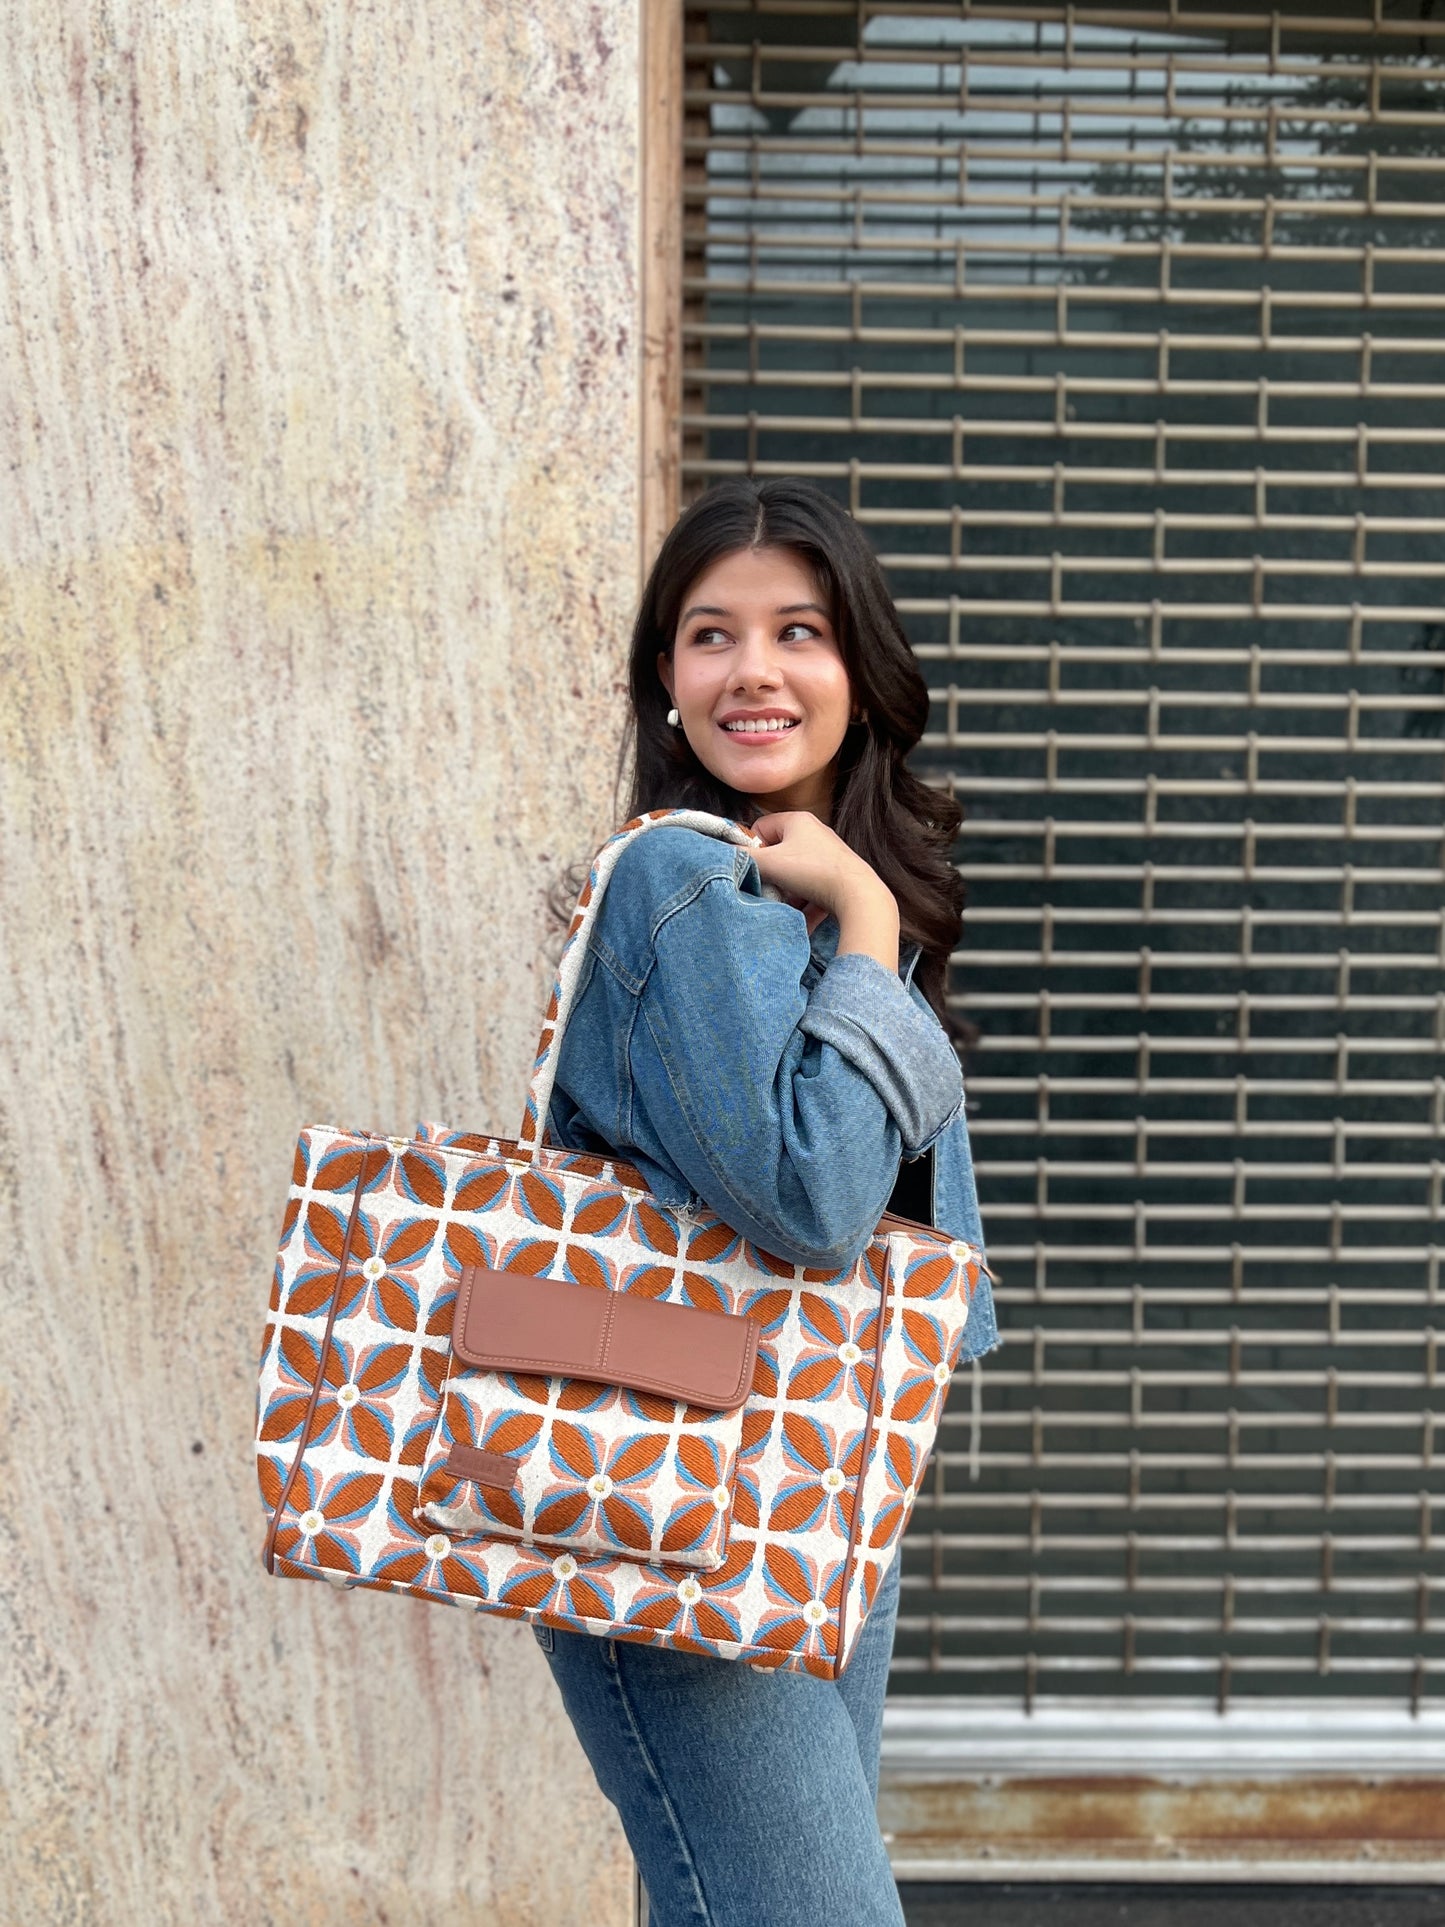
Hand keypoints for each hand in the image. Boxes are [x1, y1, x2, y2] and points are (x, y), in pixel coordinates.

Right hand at [748, 812, 896, 943]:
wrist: (858, 896)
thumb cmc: (812, 872)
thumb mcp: (769, 863)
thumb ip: (742, 858)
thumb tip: (723, 855)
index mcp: (797, 820)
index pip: (760, 827)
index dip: (753, 849)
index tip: (755, 868)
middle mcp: (815, 832)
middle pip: (777, 854)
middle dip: (771, 876)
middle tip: (769, 890)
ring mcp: (828, 854)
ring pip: (794, 874)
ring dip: (787, 893)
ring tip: (789, 906)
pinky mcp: (838, 875)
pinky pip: (812, 887)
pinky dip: (806, 902)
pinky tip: (805, 916)